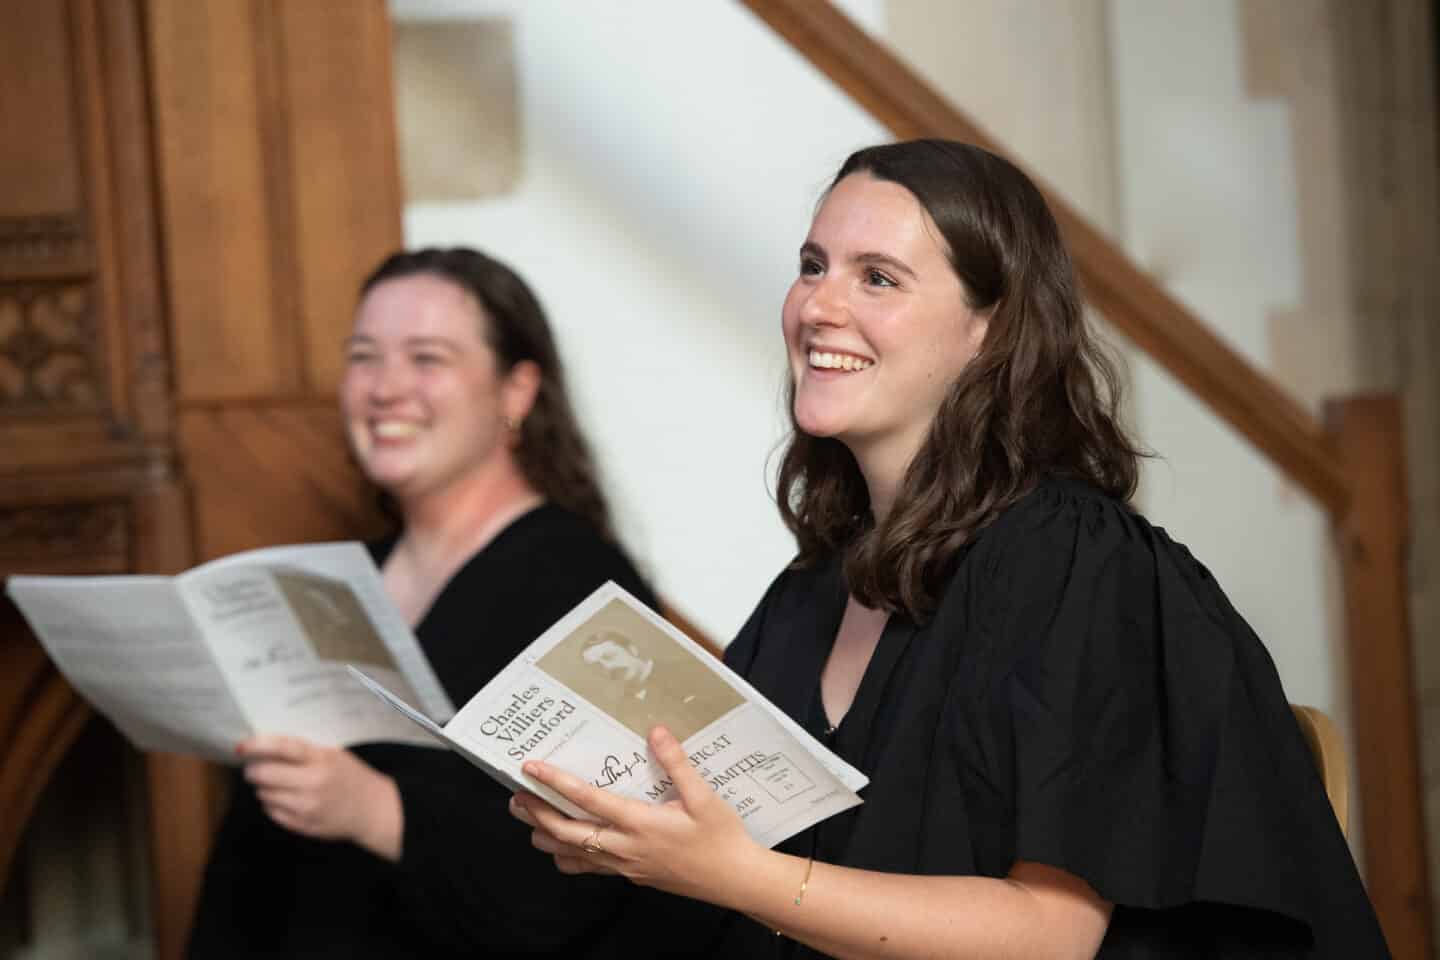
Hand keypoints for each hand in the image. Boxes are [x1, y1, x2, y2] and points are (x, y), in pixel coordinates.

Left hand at [238, 735, 402, 858]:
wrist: (371, 810)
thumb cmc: (351, 776)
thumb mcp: (333, 755)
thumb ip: (304, 752)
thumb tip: (264, 747)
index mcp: (322, 761)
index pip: (284, 749)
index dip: (258, 745)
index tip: (240, 746)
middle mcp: (312, 784)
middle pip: (265, 775)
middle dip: (254, 770)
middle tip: (254, 768)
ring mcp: (306, 807)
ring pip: (265, 795)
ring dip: (265, 788)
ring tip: (279, 784)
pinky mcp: (302, 826)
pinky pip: (272, 812)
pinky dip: (273, 804)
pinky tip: (287, 799)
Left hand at [509, 726, 763, 907]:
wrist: (735, 879)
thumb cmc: (721, 838)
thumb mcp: (703, 796)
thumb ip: (677, 763)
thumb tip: (656, 731)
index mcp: (640, 824)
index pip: (588, 800)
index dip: (556, 783)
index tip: (532, 769)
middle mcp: (626, 848)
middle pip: (568, 832)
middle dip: (538, 814)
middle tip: (516, 797)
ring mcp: (626, 866)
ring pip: (574, 855)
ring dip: (548, 837)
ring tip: (528, 822)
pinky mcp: (632, 876)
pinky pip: (592, 869)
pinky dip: (570, 858)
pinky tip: (564, 850)